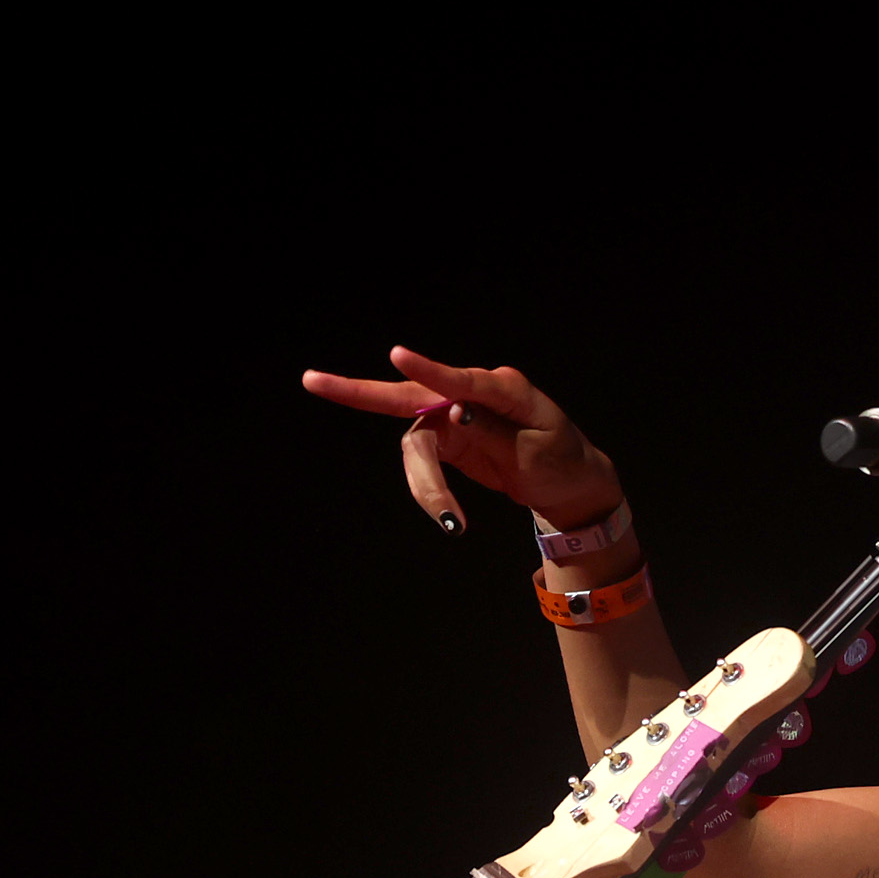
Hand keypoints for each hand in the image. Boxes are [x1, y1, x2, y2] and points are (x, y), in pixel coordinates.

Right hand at [300, 348, 623, 534]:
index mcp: (503, 388)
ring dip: (425, 484)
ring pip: (416, 445)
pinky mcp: (446, 439)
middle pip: (410, 396)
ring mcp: (453, 416)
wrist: (567, 482)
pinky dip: (429, 491)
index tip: (398, 354)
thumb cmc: (560, 459)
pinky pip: (423, 463)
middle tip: (312, 380)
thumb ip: (495, 430)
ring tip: (453, 522)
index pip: (462, 380)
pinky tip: (451, 519)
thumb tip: (453, 411)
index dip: (430, 370)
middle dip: (361, 392)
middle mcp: (469, 395)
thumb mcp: (539, 450)